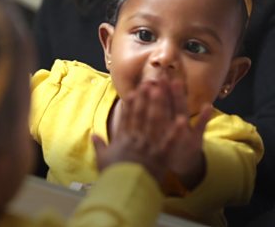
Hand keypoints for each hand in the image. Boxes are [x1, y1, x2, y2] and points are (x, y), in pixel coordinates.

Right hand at [93, 78, 211, 189]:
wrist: (122, 191)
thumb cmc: (113, 176)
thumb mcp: (103, 159)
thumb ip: (99, 145)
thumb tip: (92, 135)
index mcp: (123, 140)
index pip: (127, 118)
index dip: (131, 104)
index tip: (134, 92)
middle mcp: (136, 140)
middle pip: (142, 116)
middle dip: (146, 98)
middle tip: (150, 83)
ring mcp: (148, 147)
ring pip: (154, 123)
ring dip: (159, 106)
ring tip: (163, 92)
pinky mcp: (160, 157)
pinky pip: (169, 142)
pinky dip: (175, 131)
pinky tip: (183, 120)